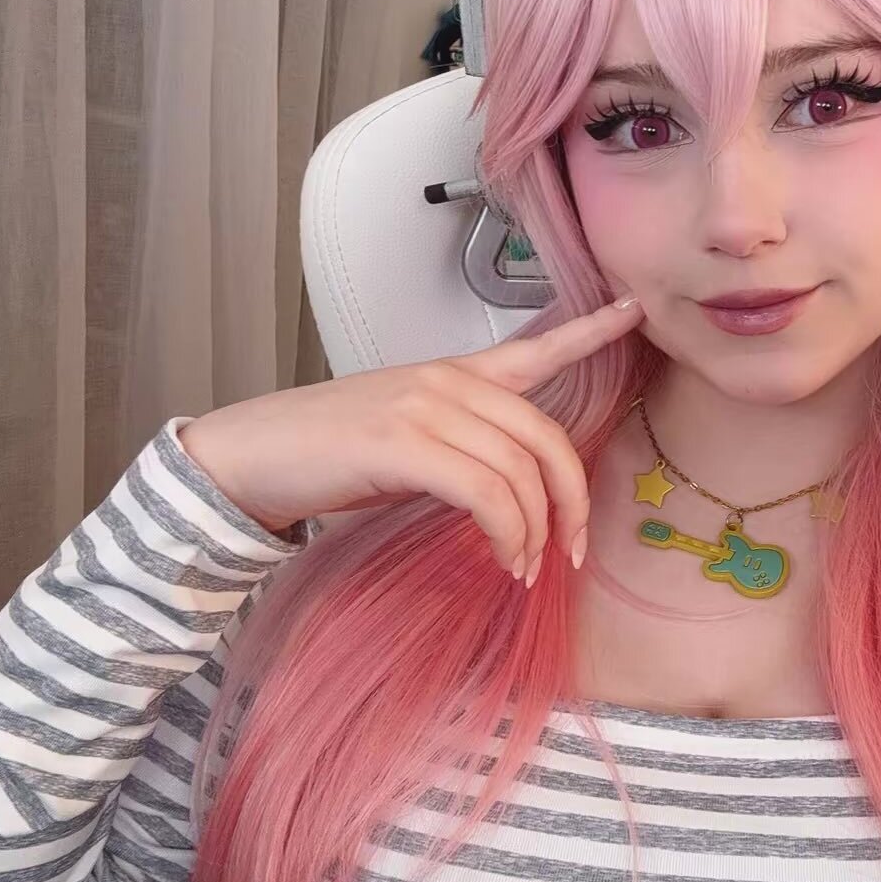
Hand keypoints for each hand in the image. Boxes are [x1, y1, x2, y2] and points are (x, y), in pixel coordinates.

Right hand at [178, 295, 644, 584]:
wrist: (247, 458)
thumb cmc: (326, 457)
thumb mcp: (406, 441)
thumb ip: (461, 450)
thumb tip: (511, 500)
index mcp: (453, 375)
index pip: (534, 348)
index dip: (589, 331)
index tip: (634, 311)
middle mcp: (446, 381)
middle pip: (545, 437)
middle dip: (571, 501)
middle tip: (571, 553)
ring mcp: (424, 407)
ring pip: (519, 471)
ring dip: (534, 532)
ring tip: (525, 570)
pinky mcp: (401, 443)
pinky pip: (486, 493)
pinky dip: (506, 534)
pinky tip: (503, 561)